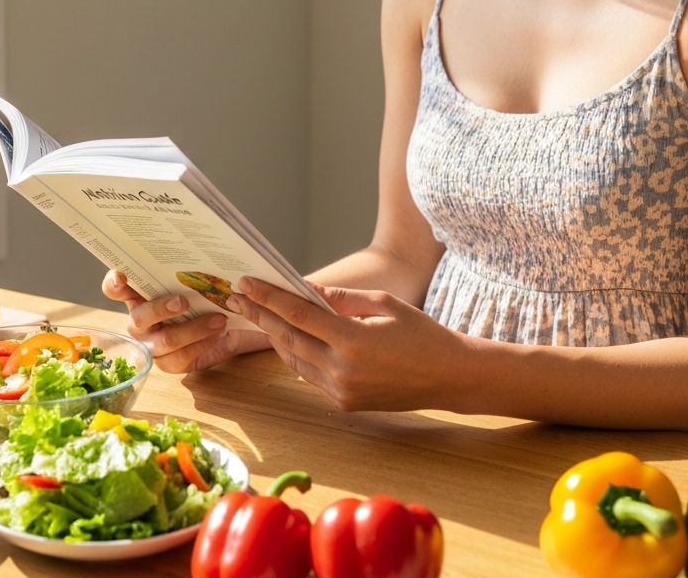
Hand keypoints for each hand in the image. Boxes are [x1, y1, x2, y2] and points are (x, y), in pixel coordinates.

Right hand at [101, 270, 268, 372]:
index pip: (114, 289)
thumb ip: (186, 267)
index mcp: (139, 295)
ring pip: (166, 340)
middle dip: (161, 309)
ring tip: (219, 319)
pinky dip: (203, 344)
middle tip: (183, 301)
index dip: (114, 283)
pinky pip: (182, 358)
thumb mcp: (196, 278)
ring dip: (194, 329)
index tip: (122, 276)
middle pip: (140, 317)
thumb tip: (196, 244)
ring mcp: (153, 344)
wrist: (230, 323)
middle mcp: (140, 321)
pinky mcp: (170, 363)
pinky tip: (219, 334)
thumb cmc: (205, 294)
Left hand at [226, 277, 465, 411]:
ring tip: (257, 314)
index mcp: (353, 341)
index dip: (268, 298)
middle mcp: (342, 370)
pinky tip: (286, 336)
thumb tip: (304, 288)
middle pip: (288, 338)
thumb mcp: (382, 303)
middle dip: (260, 316)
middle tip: (238, 297)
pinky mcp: (345, 403)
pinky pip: (309, 374)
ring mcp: (342, 391)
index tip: (246, 283)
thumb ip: (340, 298)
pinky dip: (295, 354)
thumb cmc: (420, 332)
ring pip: (294, 359)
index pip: (298, 315)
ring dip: (274, 336)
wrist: (449, 377)